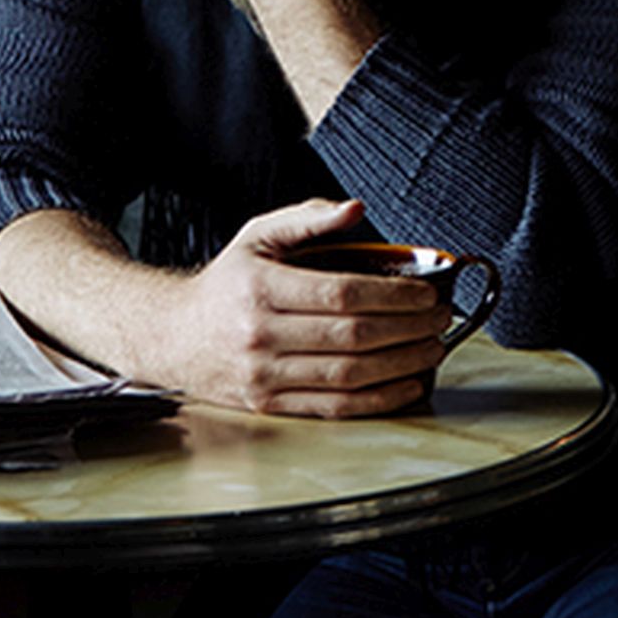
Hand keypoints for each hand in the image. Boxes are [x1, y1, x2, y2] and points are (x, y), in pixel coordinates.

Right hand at [154, 198, 452, 415]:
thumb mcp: (260, 236)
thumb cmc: (228, 282)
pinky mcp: (270, 406)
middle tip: (441, 320)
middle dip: (409, 329)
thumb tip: (357, 209)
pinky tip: (407, 384)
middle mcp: (260, 334)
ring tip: (433, 349)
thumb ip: (310, 217)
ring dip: (402, 364)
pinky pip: (335, 407)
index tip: (427, 293)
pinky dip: (379, 400)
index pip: (343, 293)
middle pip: (352, 336)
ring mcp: (264, 376)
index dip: (394, 295)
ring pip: (348, 375)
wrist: (175, 336)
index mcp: (261, 287)